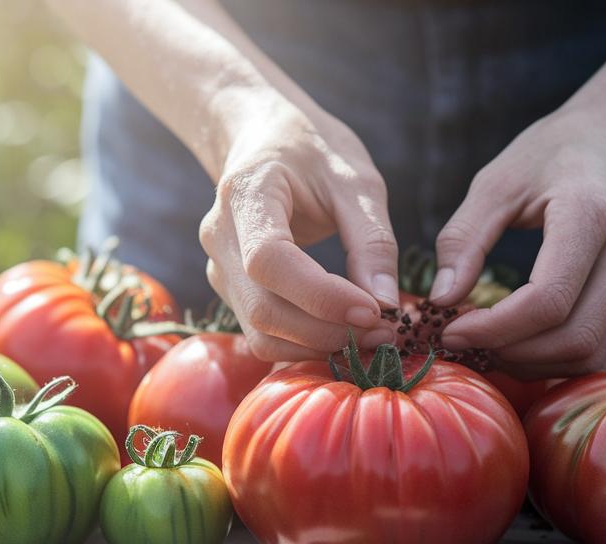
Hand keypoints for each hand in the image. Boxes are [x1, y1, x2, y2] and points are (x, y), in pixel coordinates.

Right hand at [200, 92, 399, 361]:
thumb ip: (372, 240)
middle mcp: (220, 236)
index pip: (269, 261)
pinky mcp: (232, 289)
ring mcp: (219, 267)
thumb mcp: (355, 180)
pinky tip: (344, 332)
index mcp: (247, 194)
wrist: (263, 136)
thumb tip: (387, 303)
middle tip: (386, 332)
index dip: (321, 296)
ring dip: (319, 345)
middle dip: (328, 331)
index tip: (374, 310)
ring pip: (261, 331)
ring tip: (371, 335)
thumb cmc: (312, 150)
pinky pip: (264, 332)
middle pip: (264, 309)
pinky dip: (306, 343)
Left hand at [431, 105, 605, 377]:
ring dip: (536, 365)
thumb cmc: (554, 155)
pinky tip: (525, 344)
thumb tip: (441, 301)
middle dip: (512, 353)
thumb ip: (464, 239)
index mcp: (591, 214)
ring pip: (592, 356)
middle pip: (574, 338)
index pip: (548, 300)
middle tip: (467, 343)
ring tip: (492, 346)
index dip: (495, 329)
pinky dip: (561, 361)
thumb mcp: (497, 182)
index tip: (451, 330)